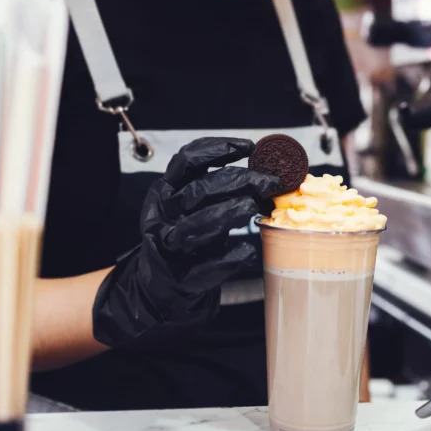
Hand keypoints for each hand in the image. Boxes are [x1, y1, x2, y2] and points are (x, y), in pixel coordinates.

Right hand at [92, 138, 282, 348]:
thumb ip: (220, 189)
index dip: (218, 150)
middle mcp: (163, 213)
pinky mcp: (178, 275)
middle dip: (238, 182)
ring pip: (196, 225)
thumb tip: (264, 173)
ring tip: (254, 209)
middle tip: (268, 183)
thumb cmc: (186, 237)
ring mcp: (167, 245)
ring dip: (229, 214)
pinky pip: (206, 266)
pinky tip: (246, 252)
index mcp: (165, 190)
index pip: (187, 160)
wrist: (163, 283)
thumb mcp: (195, 206)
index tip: (248, 147)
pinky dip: (228, 258)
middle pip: (199, 190)